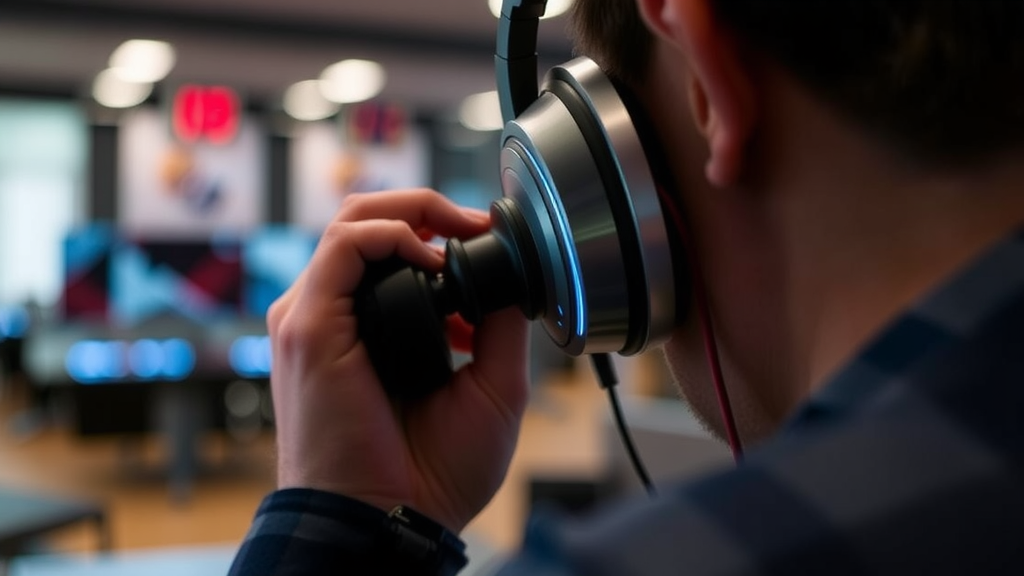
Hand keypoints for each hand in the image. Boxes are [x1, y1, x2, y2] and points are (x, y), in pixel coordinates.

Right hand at [268, 189, 530, 531]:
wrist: (394, 521)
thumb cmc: (433, 472)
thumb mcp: (492, 386)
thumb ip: (498, 325)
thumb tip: (510, 271)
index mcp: (372, 330)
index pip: (393, 251)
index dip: (441, 233)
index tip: (488, 240)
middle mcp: (338, 317)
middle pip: (368, 224)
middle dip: (429, 209)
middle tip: (478, 223)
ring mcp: (316, 317)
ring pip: (352, 222)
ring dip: (413, 212)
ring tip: (463, 230)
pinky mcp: (307, 324)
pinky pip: (342, 246)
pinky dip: (390, 233)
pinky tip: (433, 257)